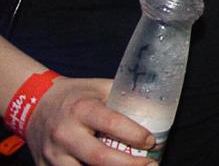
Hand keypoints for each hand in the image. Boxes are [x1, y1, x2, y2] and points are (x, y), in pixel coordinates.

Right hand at [25, 77, 155, 165]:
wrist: (34, 104)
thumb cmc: (74, 96)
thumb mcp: (99, 88)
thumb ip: (123, 97)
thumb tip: (155, 106)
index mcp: (81, 109)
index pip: (112, 124)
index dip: (134, 135)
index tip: (151, 141)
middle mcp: (65, 133)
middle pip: (99, 158)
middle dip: (129, 165)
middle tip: (151, 164)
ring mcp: (53, 154)